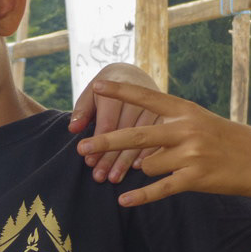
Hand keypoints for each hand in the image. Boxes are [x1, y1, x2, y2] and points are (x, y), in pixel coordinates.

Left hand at [67, 63, 161, 182]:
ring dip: (126, 160)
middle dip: (111, 156)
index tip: (87, 159)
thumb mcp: (93, 92)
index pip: (110, 120)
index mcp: (124, 84)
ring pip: (145, 139)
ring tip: (113, 178)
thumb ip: (84, 109)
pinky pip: (163, 137)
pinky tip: (137, 167)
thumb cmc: (108, 88)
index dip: (98, 142)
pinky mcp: (176, 115)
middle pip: (127, 133)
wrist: (137, 73)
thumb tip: (74, 128)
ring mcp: (164, 106)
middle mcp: (147, 95)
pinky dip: (149, 153)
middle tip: (98, 176)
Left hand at [75, 80, 250, 206]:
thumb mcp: (200, 122)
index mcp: (186, 110)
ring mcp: (191, 154)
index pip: (147, 98)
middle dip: (105, 142)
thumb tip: (137, 143)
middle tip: (81, 148)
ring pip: (147, 165)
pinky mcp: (195, 178)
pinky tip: (123, 201)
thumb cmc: (226, 141)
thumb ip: (170, 125)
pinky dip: (140, 196)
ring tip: (169, 168)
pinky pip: (159, 188)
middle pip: (136, 136)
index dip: (121, 92)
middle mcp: (186, 129)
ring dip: (146, 170)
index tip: (97, 87)